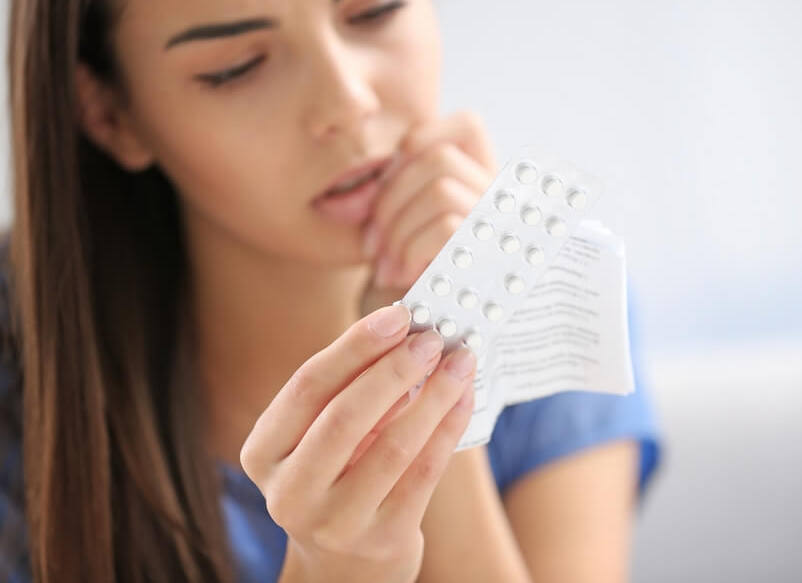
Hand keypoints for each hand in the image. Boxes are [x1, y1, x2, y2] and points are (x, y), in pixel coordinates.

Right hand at [240, 304, 477, 582]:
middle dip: (395, 369)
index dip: (355, 346)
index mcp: (264, 452)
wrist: (347, 563)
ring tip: (460, 362)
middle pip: (345, 416)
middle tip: (433, 338)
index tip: (397, 315)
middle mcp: (290, 492)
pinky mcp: (382, 540)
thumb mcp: (326, 434)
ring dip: (433, 395)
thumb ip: (353, 388)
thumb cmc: (339, 475)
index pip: (307, 386)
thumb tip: (408, 333)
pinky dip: (448, 428)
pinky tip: (465, 399)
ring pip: (392, 445)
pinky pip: (424, 473)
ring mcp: (335, 522)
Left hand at [360, 111, 495, 314]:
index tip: (383, 192)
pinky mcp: (494, 254)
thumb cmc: (414, 276)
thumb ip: (406, 186)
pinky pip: (446, 227)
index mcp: (489, 176)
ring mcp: (504, 222)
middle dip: (392, 199)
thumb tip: (366, 175)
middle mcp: (505, 195)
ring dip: (399, 229)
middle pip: (440, 158)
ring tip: (385, 265)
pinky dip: (412, 250)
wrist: (435, 331)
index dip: (414, 149)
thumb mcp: (410, 222)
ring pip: (442, 190)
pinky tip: (403, 276)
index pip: (464, 124)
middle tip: (373, 245)